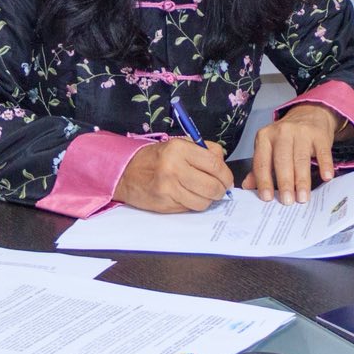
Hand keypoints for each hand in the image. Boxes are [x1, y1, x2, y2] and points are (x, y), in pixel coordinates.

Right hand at [115, 138, 232, 211]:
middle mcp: (174, 167)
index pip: (214, 164)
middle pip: (212, 186)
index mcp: (179, 149)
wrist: (126, 173)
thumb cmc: (156, 158)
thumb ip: (204, 151)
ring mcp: (169, 188)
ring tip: (203, 193)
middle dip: (220, 190)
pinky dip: (194, 204)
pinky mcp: (165, 203)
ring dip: (208, 200)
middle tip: (219, 189)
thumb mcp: (179, 145)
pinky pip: (191, 208)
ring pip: (203, 201)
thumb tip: (222, 166)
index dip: (226, 175)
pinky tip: (189, 197)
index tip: (227, 179)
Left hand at [246, 105, 343, 203]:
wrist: (309, 114)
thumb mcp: (269, 148)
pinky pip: (322, 152)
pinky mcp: (319, 135)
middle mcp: (282, 132)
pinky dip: (325, 165)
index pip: (262, 161)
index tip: (267, 197)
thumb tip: (247, 186)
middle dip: (284, 182)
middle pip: (282, 160)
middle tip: (287, 201)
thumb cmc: (286, 137)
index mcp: (265, 137)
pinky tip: (326, 177)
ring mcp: (301, 132)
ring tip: (303, 197)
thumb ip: (259, 167)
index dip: (264, 180)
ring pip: (301, 158)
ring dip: (302, 180)